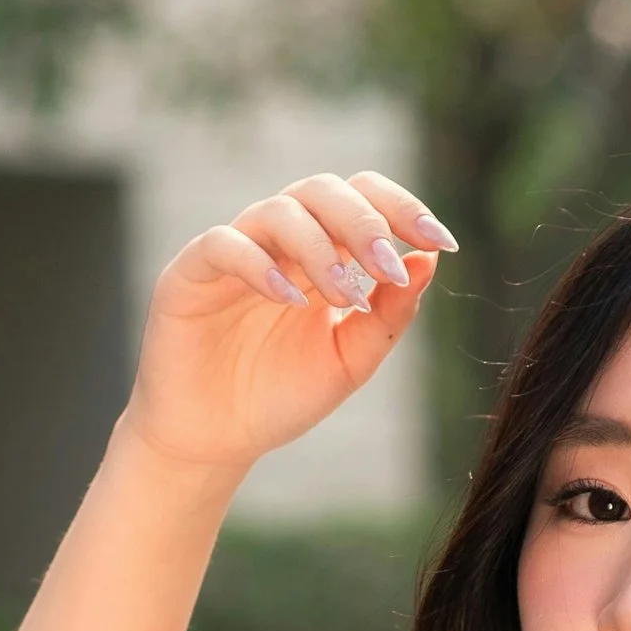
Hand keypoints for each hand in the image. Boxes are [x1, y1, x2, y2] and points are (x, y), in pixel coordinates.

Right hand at [125, 167, 455, 486]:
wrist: (214, 440)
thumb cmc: (279, 396)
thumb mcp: (349, 360)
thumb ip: (389, 314)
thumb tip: (429, 260)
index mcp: (321, 252)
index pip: (362, 198)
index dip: (401, 207)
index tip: (440, 241)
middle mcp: (278, 242)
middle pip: (322, 191)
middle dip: (365, 223)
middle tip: (388, 266)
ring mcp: (233, 252)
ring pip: (279, 211)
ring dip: (321, 248)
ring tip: (343, 297)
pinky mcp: (190, 273)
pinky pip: (225, 245)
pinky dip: (260, 265)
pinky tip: (290, 299)